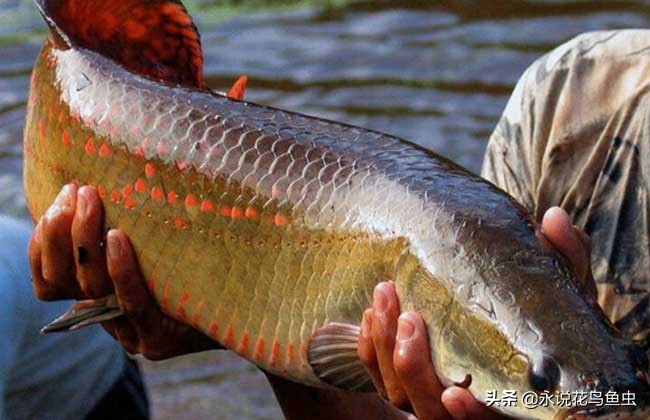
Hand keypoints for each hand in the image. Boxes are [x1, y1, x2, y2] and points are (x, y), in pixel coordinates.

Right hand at [29, 184, 219, 358]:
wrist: (249, 304)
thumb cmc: (200, 258)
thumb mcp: (158, 236)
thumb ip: (130, 221)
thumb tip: (108, 170)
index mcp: (98, 294)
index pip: (49, 277)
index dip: (45, 240)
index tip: (61, 197)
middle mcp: (107, 316)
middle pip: (63, 280)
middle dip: (62, 231)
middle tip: (77, 191)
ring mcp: (130, 331)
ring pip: (92, 288)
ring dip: (86, 240)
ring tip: (92, 201)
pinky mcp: (157, 340)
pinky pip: (132, 302)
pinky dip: (122, 269)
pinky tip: (118, 237)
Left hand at [358, 206, 594, 419]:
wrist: (503, 320)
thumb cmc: (538, 313)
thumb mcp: (562, 291)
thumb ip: (564, 261)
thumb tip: (554, 217)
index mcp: (508, 397)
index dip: (472, 414)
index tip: (455, 393)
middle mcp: (465, 404)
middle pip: (429, 409)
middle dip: (413, 368)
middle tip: (408, 316)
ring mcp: (430, 394)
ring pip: (397, 394)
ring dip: (384, 348)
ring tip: (383, 296)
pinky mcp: (404, 378)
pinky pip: (378, 377)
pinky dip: (369, 350)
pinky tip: (369, 314)